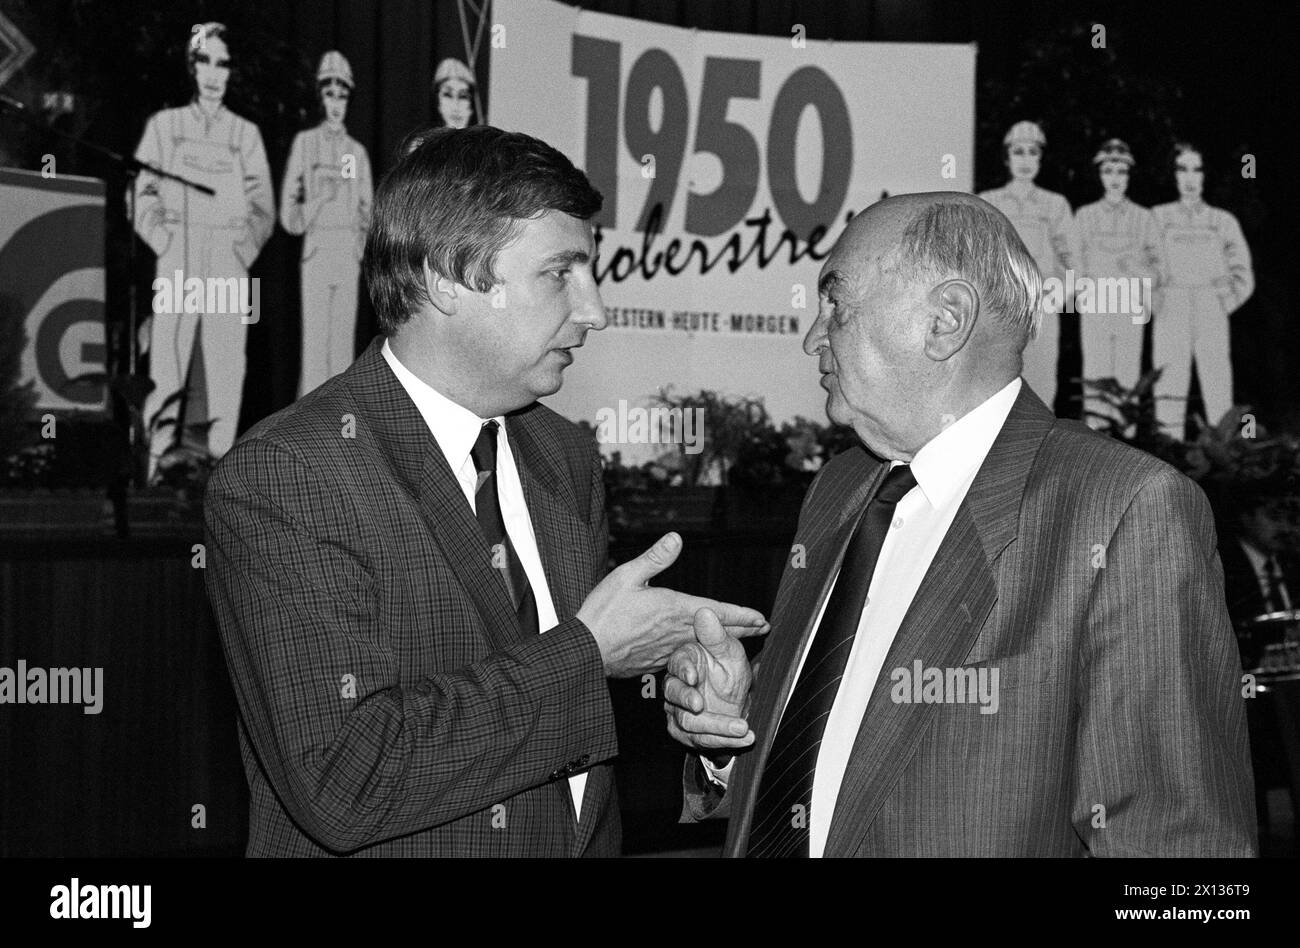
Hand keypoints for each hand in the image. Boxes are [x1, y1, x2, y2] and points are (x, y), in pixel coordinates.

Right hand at [577, 532, 767, 677]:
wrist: (585, 650)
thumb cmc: (603, 613)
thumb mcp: (627, 576)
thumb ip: (654, 558)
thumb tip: (676, 538)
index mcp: (673, 609)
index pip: (716, 612)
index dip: (741, 615)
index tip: (762, 618)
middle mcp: (675, 632)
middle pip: (716, 632)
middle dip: (741, 630)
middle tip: (762, 628)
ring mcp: (667, 650)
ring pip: (702, 646)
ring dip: (722, 642)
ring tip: (738, 639)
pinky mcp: (655, 662)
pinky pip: (683, 656)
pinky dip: (697, 653)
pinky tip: (698, 652)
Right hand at [664, 607, 755, 756]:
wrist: (738, 702)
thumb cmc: (730, 672)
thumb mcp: (730, 653)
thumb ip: (717, 636)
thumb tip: (705, 612)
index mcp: (685, 660)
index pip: (677, 663)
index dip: (683, 670)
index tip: (693, 676)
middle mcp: (677, 685)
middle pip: (673, 694)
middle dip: (687, 700)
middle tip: (700, 704)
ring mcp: (678, 710)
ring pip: (686, 721)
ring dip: (716, 727)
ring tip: (742, 728)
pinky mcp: (685, 731)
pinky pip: (698, 740)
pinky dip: (722, 740)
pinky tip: (742, 738)